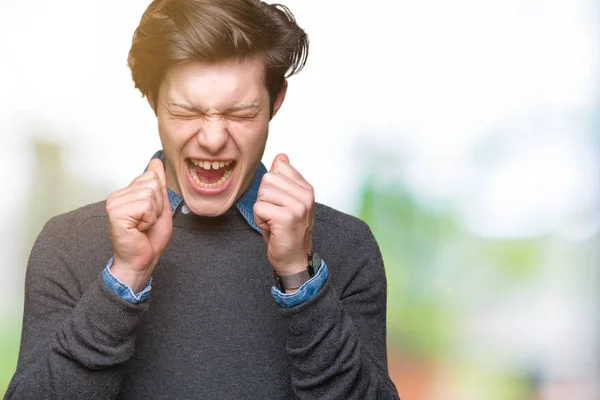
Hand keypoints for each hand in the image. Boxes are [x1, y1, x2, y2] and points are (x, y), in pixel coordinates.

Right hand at [105, 158, 172, 291]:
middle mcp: (117, 195)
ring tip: (143, 225)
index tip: (150, 214)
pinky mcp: (115, 213)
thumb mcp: (160, 206)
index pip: (151, 176)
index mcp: (126, 192)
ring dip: (153, 213)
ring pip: (150, 194)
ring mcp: (114, 203)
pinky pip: (145, 206)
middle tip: (147, 222)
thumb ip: (158, 184)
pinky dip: (149, 220)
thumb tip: (156, 161)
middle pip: (152, 183)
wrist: (142, 260)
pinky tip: (138, 229)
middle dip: (158, 205)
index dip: (159, 198)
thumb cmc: (149, 238)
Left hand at [253, 154, 313, 276]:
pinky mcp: (287, 217)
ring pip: (262, 193)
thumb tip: (281, 155)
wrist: (294, 259)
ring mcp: (298, 206)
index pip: (279, 167)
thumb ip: (284, 178)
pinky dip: (260, 220)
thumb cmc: (287, 231)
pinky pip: (259, 207)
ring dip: (262, 210)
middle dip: (264, 199)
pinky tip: (272, 228)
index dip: (272, 187)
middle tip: (275, 215)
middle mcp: (305, 195)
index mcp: (306, 188)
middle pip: (268, 180)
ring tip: (274, 222)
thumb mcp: (287, 201)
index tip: (280, 203)